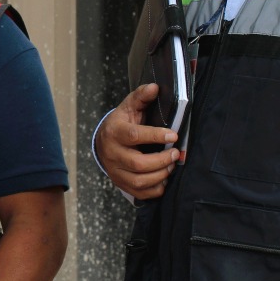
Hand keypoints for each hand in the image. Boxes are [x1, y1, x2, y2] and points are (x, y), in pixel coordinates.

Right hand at [94, 84, 180, 199]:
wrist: (103, 142)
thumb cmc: (122, 123)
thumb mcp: (129, 106)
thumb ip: (141, 96)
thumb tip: (155, 87)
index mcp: (114, 132)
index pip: (134, 136)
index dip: (155, 136)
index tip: (173, 134)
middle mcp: (112, 154)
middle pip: (138, 163)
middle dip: (162, 160)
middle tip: (176, 153)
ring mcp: (115, 171)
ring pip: (139, 181)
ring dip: (160, 175)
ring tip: (172, 165)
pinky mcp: (120, 183)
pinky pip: (140, 193)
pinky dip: (155, 188)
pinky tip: (164, 178)